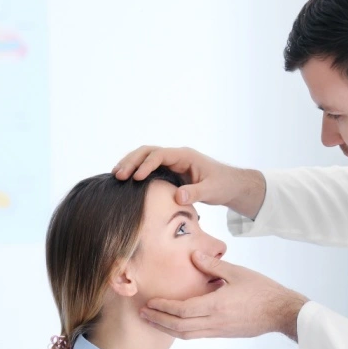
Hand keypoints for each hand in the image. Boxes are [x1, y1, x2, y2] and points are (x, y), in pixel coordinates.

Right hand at [113, 146, 265, 217]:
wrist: (231, 185)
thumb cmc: (224, 185)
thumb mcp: (212, 190)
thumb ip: (196, 192)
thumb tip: (178, 196)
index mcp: (185, 156)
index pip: (160, 155)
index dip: (146, 165)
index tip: (136, 178)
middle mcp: (176, 156)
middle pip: (148, 151)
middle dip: (132, 161)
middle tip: (118, 175)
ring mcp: (172, 162)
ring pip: (146, 157)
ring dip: (131, 164)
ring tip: (116, 175)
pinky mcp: (170, 171)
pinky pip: (150, 167)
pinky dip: (137, 171)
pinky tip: (126, 181)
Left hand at [141, 251, 308, 340]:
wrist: (281, 312)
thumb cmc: (263, 291)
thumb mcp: (238, 272)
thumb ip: (213, 265)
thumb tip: (193, 255)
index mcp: (216, 306)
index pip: (182, 310)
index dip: (163, 307)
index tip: (150, 302)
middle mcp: (214, 322)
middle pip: (179, 326)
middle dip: (158, 320)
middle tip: (143, 314)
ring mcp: (219, 331)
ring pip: (186, 335)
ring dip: (167, 329)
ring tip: (153, 321)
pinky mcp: (224, 334)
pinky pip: (197, 335)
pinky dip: (182, 331)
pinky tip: (176, 325)